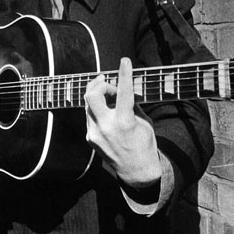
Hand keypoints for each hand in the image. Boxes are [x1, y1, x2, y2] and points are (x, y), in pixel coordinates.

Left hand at [84, 58, 161, 187]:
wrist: (137, 172)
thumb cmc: (144, 144)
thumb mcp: (144, 122)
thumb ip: (132, 105)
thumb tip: (123, 88)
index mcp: (124, 122)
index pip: (123, 92)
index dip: (124, 73)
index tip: (125, 61)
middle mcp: (106, 127)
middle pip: (91, 95)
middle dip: (98, 84)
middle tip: (107, 81)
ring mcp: (95, 133)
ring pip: (89, 105)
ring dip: (98, 96)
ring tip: (110, 97)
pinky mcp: (90, 138)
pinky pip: (90, 117)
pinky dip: (98, 110)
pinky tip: (107, 114)